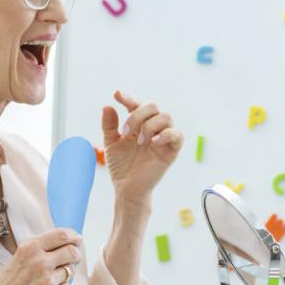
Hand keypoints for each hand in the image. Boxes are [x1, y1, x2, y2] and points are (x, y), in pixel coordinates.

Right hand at [0, 228, 81, 284]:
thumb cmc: (7, 282)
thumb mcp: (20, 256)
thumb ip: (42, 248)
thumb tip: (71, 242)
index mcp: (30, 248)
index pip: (62, 235)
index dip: (73, 236)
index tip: (77, 239)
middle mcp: (40, 262)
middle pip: (72, 252)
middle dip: (75, 255)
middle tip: (72, 258)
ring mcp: (48, 280)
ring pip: (70, 270)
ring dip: (65, 273)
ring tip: (47, 279)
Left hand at [101, 91, 183, 208]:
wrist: (127, 189)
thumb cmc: (121, 167)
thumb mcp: (110, 144)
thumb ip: (109, 126)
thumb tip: (107, 106)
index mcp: (138, 124)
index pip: (136, 105)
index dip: (128, 97)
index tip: (116, 95)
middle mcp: (152, 128)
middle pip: (153, 106)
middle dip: (137, 114)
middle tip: (125, 132)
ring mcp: (163, 139)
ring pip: (166, 116)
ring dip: (150, 125)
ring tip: (139, 142)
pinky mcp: (171, 151)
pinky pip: (177, 135)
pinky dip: (166, 134)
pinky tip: (152, 142)